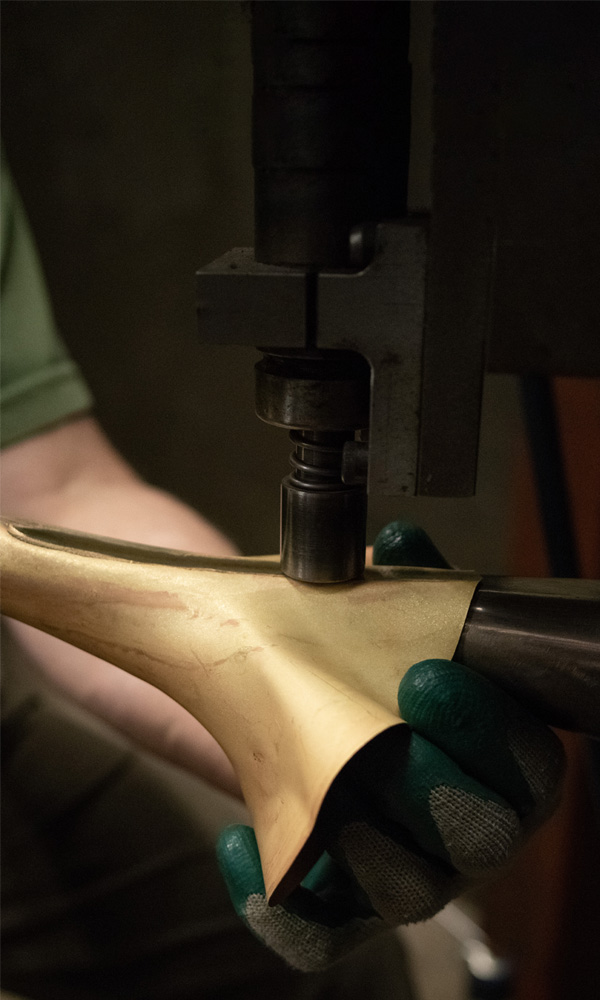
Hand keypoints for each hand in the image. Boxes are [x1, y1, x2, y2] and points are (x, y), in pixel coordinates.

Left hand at [216, 521, 563, 970]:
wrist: (269, 695)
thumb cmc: (340, 656)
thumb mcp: (373, 611)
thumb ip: (400, 582)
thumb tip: (400, 544)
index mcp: (492, 760)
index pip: (528, 766)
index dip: (492, 729)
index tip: (431, 674)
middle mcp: (459, 826)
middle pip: (480, 836)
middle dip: (437, 783)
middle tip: (389, 729)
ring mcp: (398, 871)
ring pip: (405, 890)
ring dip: (367, 839)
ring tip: (319, 782)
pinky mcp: (333, 900)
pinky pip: (316, 932)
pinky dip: (280, 904)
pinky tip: (239, 843)